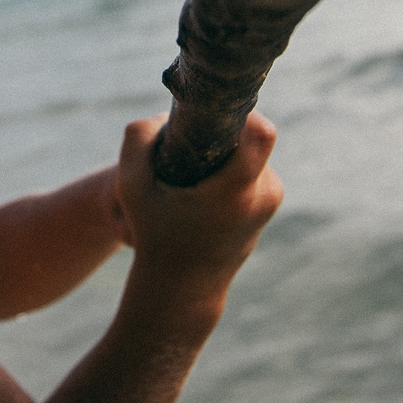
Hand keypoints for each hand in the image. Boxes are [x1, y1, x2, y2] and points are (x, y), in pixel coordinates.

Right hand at [114, 113, 282, 284]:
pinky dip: (233, 168)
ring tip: (196, 177)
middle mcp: (262, 195)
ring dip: (227, 152)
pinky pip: (256, 167)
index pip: (261, 132)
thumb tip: (165, 114)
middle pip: (252, 137)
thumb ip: (137, 140)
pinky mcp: (271, 205)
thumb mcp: (131, 188)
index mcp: (236, 191)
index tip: (209, 120)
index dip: (238, 113)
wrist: (182, 289)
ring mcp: (271, 201)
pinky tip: (207, 188)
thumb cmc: (155, 237)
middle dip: (222, 134)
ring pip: (253, 151)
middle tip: (191, 152)